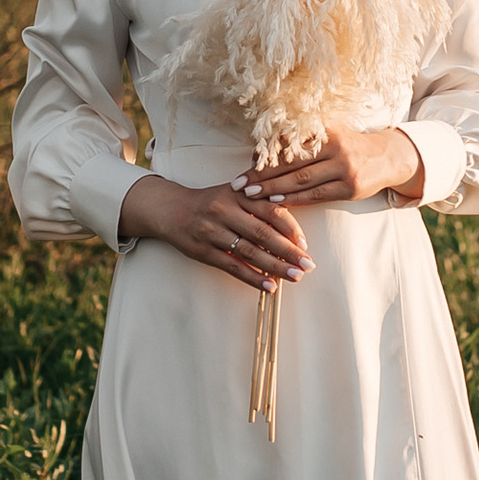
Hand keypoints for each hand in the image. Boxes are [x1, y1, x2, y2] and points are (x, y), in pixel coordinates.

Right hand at [118, 171, 316, 285]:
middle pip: (263, 233)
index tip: (305, 244)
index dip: (290, 228)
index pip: (270, 210)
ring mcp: (212, 231)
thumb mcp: (233, 193)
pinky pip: (232, 266)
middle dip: (289, 251)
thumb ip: (258, 204)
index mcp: (237, 194)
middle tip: (308, 265)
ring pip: (249, 252)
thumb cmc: (210, 202)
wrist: (170, 209)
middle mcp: (225, 210)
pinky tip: (269, 286)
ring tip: (295, 277)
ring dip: (275, 267)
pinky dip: (252, 278)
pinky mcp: (203, 250)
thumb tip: (292, 228)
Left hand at [243, 126, 423, 209]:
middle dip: (263, 175)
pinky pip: (317, 195)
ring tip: (252, 195)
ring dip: (274, 189)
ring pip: (302, 180)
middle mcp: (335, 147)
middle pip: (291, 163)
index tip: (245, 164)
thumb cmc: (349, 146)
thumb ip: (301, 141)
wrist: (387, 157)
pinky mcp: (350, 187)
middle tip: (239, 184)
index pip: (290, 144)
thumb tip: (261, 152)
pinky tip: (277, 203)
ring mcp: (344, 168)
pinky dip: (295, 199)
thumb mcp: (329, 135)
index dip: (266, 155)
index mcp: (326, 131)